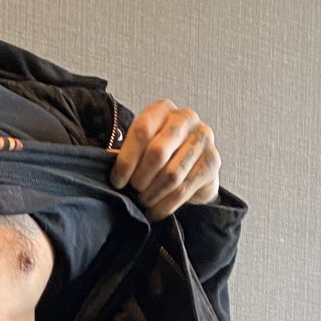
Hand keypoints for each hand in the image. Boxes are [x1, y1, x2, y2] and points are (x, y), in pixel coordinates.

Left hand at [109, 99, 220, 220]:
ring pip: (171, 174)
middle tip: (134, 191)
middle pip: (158, 152)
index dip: (126, 161)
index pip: (141, 131)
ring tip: (144, 201)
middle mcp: (186, 118)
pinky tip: (155, 211)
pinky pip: (184, 189)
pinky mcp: (213, 162)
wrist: (192, 166)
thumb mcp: (139, 149)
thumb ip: (125, 155)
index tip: (117, 182)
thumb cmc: (159, 156)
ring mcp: (203, 138)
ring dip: (153, 194)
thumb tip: (107, 170)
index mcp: (162, 110)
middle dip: (141, 178)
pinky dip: (165, 205)